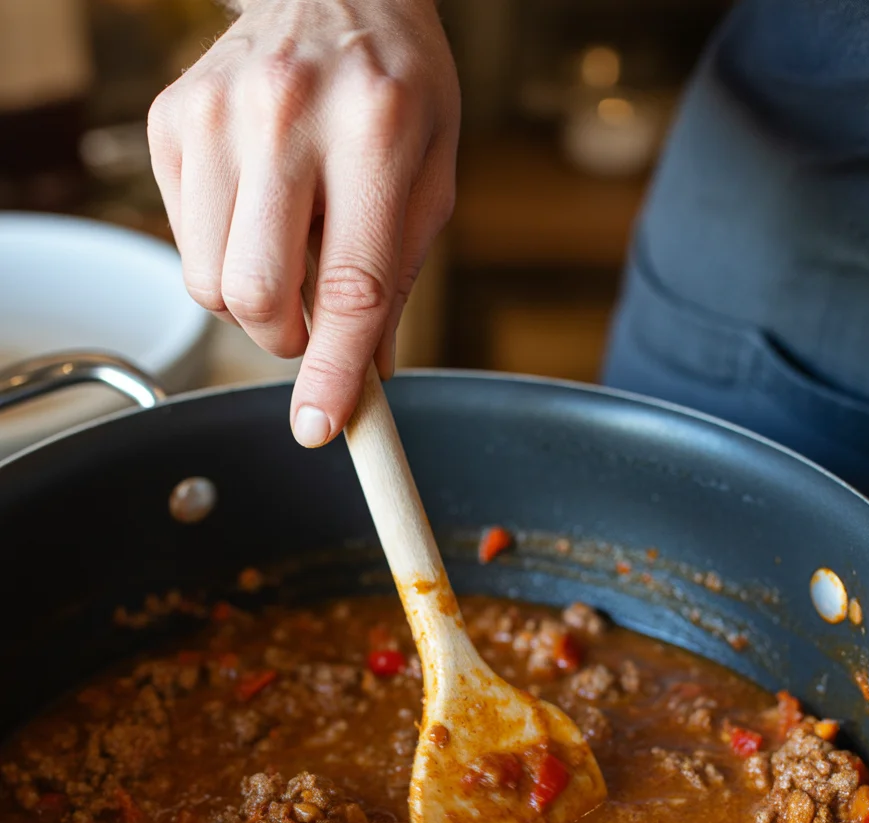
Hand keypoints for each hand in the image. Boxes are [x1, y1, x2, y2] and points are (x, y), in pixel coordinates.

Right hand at [148, 0, 459, 445]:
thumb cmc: (396, 85)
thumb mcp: (432, 174)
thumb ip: (402, 278)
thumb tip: (370, 374)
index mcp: (376, 132)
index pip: (351, 286)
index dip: (332, 372)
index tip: (320, 427)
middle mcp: (287, 117)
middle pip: (256, 296)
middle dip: (287, 337)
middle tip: (312, 317)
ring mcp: (217, 115)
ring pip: (210, 283)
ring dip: (253, 299)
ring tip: (289, 244)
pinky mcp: (172, 121)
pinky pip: (184, 243)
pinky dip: (222, 253)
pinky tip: (257, 207)